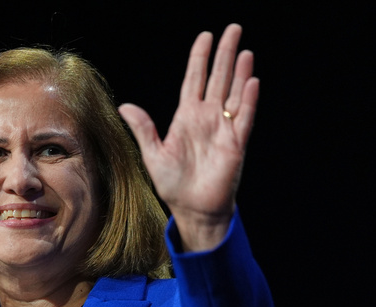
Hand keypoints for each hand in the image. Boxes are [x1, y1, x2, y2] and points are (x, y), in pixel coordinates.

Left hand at [119, 24, 258, 251]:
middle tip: (233, 29)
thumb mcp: (153, 154)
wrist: (192, 208)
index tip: (205, 36)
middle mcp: (207, 118)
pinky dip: (247, 100)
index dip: (199, 58)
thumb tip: (125, 106)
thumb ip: (143, 128)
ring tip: (244, 50)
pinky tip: (250, 81)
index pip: (194, 80)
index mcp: (186, 118)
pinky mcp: (236, 144)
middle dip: (224, 54)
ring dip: (239, 72)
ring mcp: (224, 129)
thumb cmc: (173, 184)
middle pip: (217, 79)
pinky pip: (243, 118)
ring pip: (234, 93)